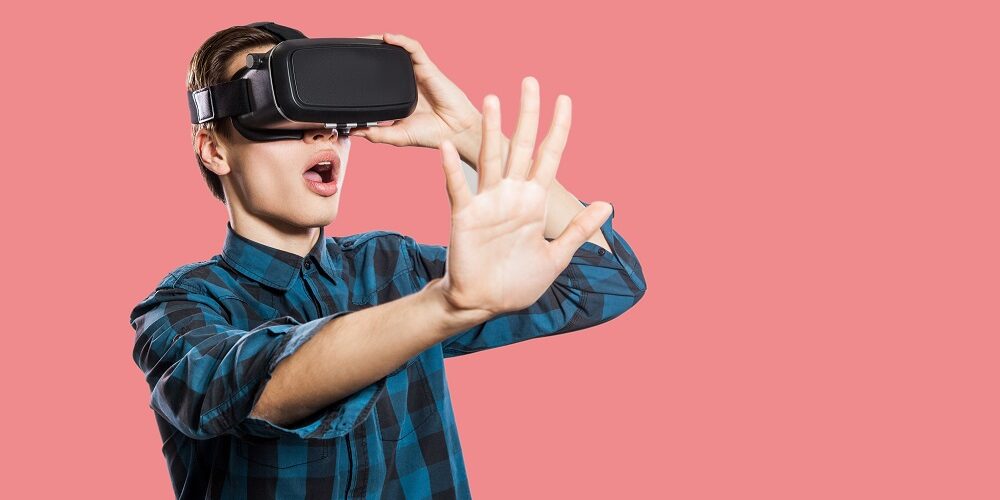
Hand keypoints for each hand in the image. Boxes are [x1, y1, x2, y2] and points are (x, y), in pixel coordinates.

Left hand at [349, 33, 479, 149]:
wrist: (454, 133)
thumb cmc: (432, 134)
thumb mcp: (397, 136)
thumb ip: (376, 133)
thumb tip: (352, 131)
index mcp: (399, 95)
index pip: (379, 77)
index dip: (365, 69)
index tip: (348, 68)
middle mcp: (407, 81)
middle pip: (386, 59)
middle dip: (369, 50)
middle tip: (351, 49)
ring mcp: (417, 73)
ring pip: (397, 49)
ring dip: (381, 41)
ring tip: (364, 39)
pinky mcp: (428, 68)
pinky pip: (413, 48)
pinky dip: (400, 40)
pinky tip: (387, 38)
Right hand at [431, 79, 612, 316]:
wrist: (485, 303)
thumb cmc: (518, 282)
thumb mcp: (556, 256)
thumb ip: (578, 229)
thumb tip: (607, 203)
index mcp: (535, 201)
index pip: (550, 156)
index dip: (559, 129)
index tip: (566, 100)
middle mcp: (512, 194)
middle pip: (521, 146)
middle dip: (528, 114)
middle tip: (531, 81)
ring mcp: (487, 202)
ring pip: (490, 158)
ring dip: (491, 130)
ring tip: (493, 99)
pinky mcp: (465, 216)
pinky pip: (457, 188)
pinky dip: (451, 169)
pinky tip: (447, 147)